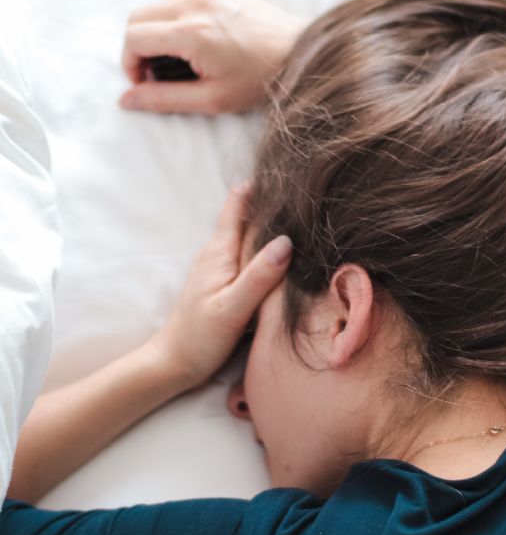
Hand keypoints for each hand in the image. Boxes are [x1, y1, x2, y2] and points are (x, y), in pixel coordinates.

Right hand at [119, 0, 308, 113]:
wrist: (302, 53)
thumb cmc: (263, 80)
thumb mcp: (213, 99)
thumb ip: (166, 99)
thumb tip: (127, 100)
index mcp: (191, 31)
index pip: (133, 37)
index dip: (130, 64)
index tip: (144, 84)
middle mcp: (195, 2)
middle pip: (137, 18)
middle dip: (138, 48)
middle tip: (157, 74)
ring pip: (156, 7)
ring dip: (156, 34)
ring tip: (179, 62)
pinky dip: (174, 20)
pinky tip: (195, 43)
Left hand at [148, 184, 292, 389]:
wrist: (174, 363)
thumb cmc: (201, 338)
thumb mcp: (233, 308)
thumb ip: (258, 275)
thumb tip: (285, 242)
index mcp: (219, 252)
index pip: (237, 207)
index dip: (257, 187)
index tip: (283, 171)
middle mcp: (217, 254)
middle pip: (244, 217)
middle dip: (268, 201)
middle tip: (300, 186)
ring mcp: (219, 268)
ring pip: (247, 236)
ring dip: (267, 223)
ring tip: (297, 212)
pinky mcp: (223, 283)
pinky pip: (248, 255)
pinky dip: (264, 246)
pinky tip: (281, 252)